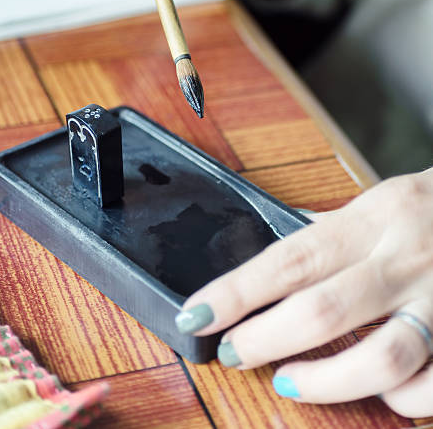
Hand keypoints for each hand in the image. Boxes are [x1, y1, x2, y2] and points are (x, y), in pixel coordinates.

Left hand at [175, 169, 432, 416]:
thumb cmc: (428, 210)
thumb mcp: (378, 204)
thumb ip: (329, 235)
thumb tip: (269, 262)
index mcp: (374, 218)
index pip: (290, 258)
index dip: (236, 291)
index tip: (198, 314)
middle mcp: (407, 257)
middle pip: (323, 310)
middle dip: (266, 339)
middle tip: (236, 351)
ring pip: (383, 357)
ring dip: (325, 380)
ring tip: (290, 382)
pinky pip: (431, 386)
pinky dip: (398, 401)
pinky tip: (376, 392)